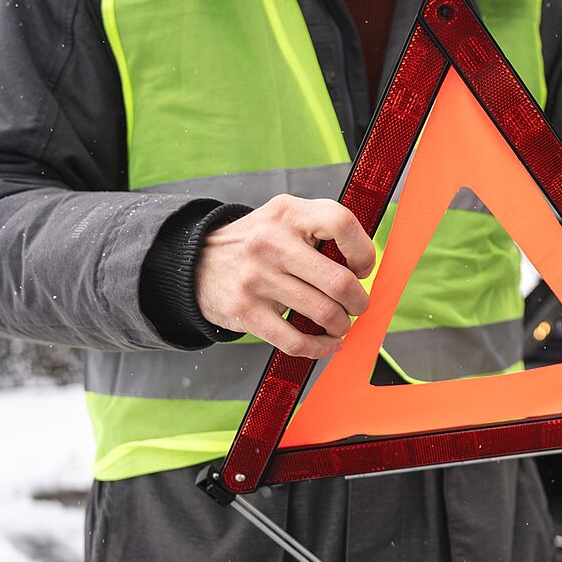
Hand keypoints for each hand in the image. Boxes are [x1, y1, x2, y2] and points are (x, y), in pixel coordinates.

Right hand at [196, 194, 375, 358]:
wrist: (196, 264)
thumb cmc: (258, 243)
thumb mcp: (284, 219)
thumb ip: (322, 230)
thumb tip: (365, 266)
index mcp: (288, 213)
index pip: (341, 223)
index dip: (363, 252)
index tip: (361, 268)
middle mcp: (271, 243)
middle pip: (340, 282)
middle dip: (359, 302)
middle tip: (356, 306)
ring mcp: (257, 278)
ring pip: (324, 314)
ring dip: (342, 325)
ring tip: (339, 323)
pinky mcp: (246, 311)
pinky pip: (297, 341)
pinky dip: (321, 348)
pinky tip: (327, 343)